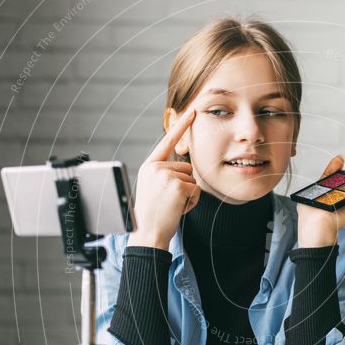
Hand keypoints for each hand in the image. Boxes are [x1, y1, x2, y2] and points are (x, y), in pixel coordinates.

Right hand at [128, 109, 199, 249]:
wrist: (147, 234)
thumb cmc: (152, 214)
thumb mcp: (154, 187)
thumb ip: (165, 173)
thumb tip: (184, 164)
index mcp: (149, 166)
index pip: (168, 141)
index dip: (181, 126)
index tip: (193, 111)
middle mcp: (156, 167)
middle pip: (187, 167)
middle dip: (185, 185)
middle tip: (169, 201)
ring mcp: (166, 176)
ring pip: (193, 179)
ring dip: (188, 195)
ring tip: (172, 206)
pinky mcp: (178, 186)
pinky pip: (196, 190)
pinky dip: (192, 202)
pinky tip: (178, 209)